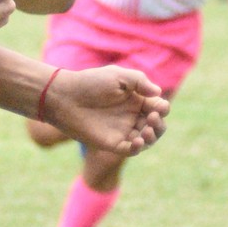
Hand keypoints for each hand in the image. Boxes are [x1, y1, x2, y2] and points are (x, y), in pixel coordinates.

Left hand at [42, 65, 168, 155]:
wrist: (64, 97)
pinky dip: (138, 148)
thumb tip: (158, 93)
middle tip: (152, 118)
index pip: (158, 107)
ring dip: (152, 137)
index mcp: (136, 99)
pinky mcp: (112, 143)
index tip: (158, 107)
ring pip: (147, 139)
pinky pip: (131, 150)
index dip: (162, 108)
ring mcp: (122, 130)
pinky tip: (137, 140)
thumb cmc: (90, 83)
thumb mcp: (118, 76)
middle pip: (156, 125)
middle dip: (159, 124)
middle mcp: (131, 116)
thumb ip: (139, 82)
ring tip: (146, 130)